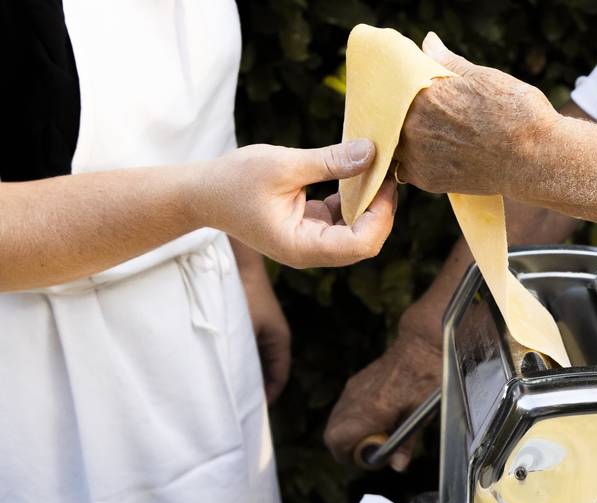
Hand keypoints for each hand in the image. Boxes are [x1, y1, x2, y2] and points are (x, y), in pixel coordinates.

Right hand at [191, 140, 397, 268]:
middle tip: (389, 172)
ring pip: (357, 232)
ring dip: (370, 204)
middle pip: (365, 242)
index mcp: (302, 247)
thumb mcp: (284, 165)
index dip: (381, 216)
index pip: (360, 245)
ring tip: (378, 169)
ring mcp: (311, 242)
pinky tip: (358, 173)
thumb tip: (370, 152)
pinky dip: (354, 200)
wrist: (202, 193)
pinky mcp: (310, 228)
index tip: (386, 181)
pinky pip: (343, 220)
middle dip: (381, 210)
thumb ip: (329, 161)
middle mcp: (310, 251)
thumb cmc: (235, 180)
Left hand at [235, 253, 290, 403]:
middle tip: (234, 407)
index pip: (278, 378)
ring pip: (252, 357)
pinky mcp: (246, 319)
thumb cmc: (238, 296)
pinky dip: (233, 356)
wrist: (234, 259)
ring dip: (241, 371)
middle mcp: (272, 335)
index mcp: (279, 341)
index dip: (267, 397)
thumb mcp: (238, 333)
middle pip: (265, 370)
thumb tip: (231, 388)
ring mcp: (260, 326)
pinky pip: (242, 345)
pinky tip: (214, 362)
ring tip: (222, 388)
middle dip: (252, 388)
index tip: (251, 414)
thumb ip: (236, 360)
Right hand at [324, 329, 441, 471]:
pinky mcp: (355, 382)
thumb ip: (406, 442)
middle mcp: (356, 399)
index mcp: (373, 409)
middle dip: (347, 449)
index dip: (353, 457)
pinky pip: (343, 408)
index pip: (339, 441)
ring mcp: (353, 389)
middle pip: (332, 436)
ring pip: (335, 422)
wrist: (421, 343)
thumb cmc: (427, 376)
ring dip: (350, 434)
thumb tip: (397, 465)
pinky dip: (352, 419)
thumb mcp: (423, 414)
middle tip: (373, 449)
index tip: (374, 457)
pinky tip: (375, 417)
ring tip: (375, 433)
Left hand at [396, 33, 559, 195]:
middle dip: (402, 110)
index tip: (414, 84)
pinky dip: (414, 159)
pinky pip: (406, 166)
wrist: (535, 159)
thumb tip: (429, 42)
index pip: (396, 83)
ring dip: (404, 135)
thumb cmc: (516, 113)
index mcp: (424, 92)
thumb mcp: (483, 77)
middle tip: (425, 110)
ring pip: (395, 141)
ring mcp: (417, 155)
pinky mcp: (426, 179)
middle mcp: (413, 125)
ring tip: (429, 131)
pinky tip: (433, 151)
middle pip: (391, 113)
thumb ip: (448, 63)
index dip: (404, 82)